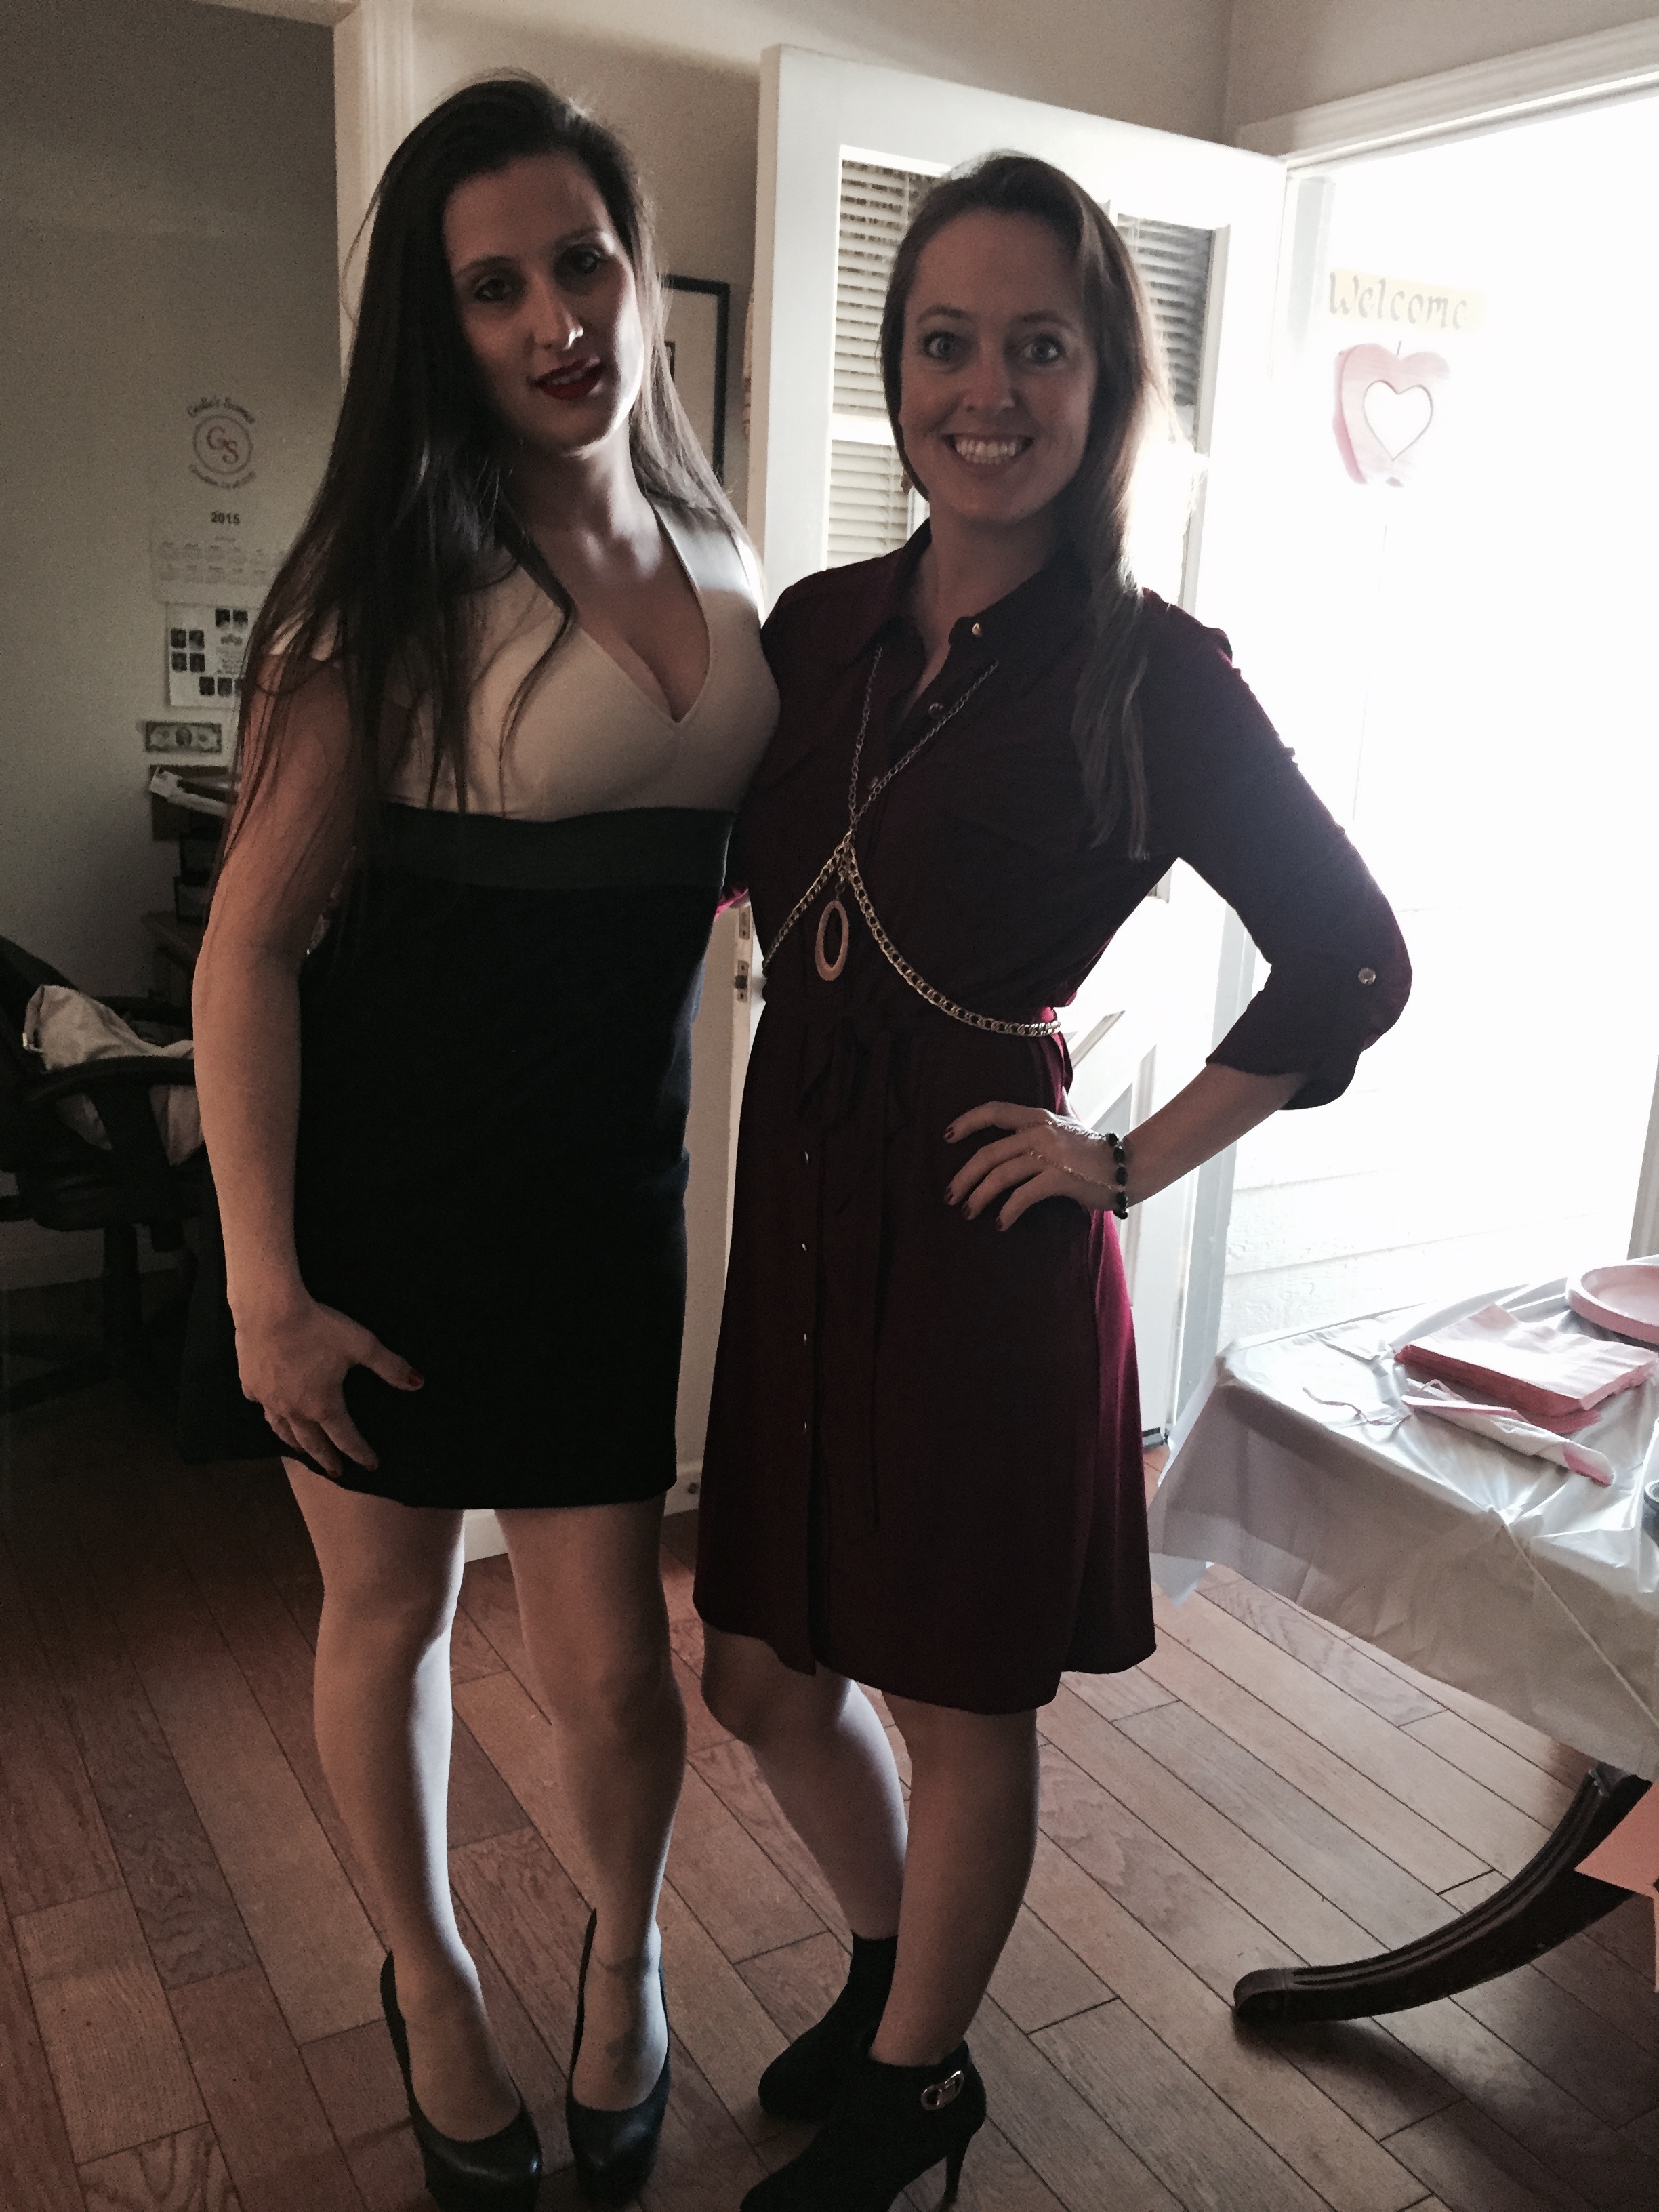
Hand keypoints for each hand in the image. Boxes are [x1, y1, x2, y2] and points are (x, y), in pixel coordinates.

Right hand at [233, 1292, 420, 1474]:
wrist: (269, 1309)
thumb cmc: (318, 1327)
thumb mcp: (362, 1345)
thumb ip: (390, 1367)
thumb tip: (418, 1383)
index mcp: (323, 1404)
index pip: (346, 1437)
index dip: (361, 1453)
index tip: (371, 1465)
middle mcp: (294, 1409)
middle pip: (312, 1442)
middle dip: (327, 1459)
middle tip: (336, 1473)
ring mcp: (268, 1398)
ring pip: (282, 1429)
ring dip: (295, 1444)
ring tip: (301, 1452)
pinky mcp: (249, 1383)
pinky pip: (260, 1405)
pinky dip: (269, 1413)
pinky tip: (271, 1411)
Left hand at [945, 1100, 1124, 1230]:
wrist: (1129, 1167)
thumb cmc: (1094, 1151)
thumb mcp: (1067, 1126)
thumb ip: (1047, 1118)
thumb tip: (1042, 1103)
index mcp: (1038, 1117)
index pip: (994, 1111)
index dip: (967, 1121)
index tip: (946, 1136)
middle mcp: (1040, 1132)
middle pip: (988, 1152)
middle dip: (964, 1176)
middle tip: (950, 1195)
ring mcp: (1050, 1154)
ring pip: (1000, 1174)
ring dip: (979, 1197)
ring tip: (968, 1212)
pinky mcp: (1060, 1178)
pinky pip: (1023, 1196)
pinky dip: (1007, 1212)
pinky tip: (1001, 1224)